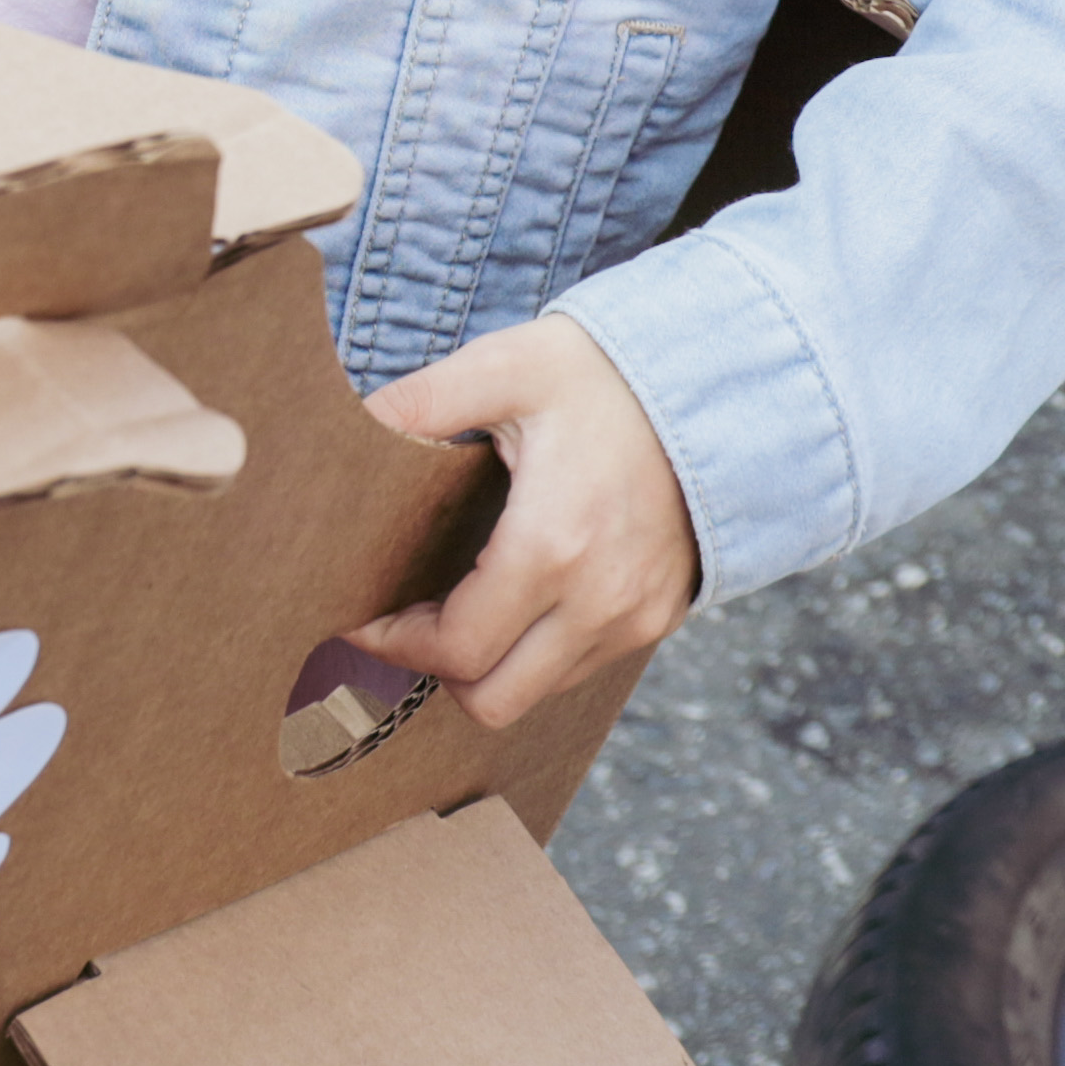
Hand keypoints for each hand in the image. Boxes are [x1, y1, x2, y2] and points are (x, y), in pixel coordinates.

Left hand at [347, 315, 695, 728]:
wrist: (720, 382)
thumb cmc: (603, 373)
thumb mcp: (507, 367)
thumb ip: (421, 402)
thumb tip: (344, 427)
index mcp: (552, 546)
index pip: (456, 649)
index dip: (396, 643)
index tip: (366, 615)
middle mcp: (600, 600)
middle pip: (492, 698)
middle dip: (436, 668)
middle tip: (406, 621)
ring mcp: (636, 617)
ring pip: (535, 692)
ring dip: (488, 665)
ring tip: (458, 607)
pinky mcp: (658, 618)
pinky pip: (578, 669)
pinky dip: (535, 652)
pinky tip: (516, 598)